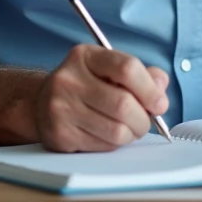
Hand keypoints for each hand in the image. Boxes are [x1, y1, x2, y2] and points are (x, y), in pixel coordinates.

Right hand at [35, 44, 169, 151]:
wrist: (42, 104)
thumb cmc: (86, 85)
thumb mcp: (110, 69)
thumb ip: (142, 75)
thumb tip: (160, 90)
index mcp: (86, 56)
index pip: (126, 68)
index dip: (150, 90)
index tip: (160, 104)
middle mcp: (69, 79)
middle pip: (123, 104)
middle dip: (143, 119)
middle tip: (145, 122)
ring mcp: (60, 108)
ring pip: (116, 130)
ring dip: (131, 134)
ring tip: (128, 129)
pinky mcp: (60, 135)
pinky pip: (102, 146)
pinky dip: (114, 144)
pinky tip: (107, 134)